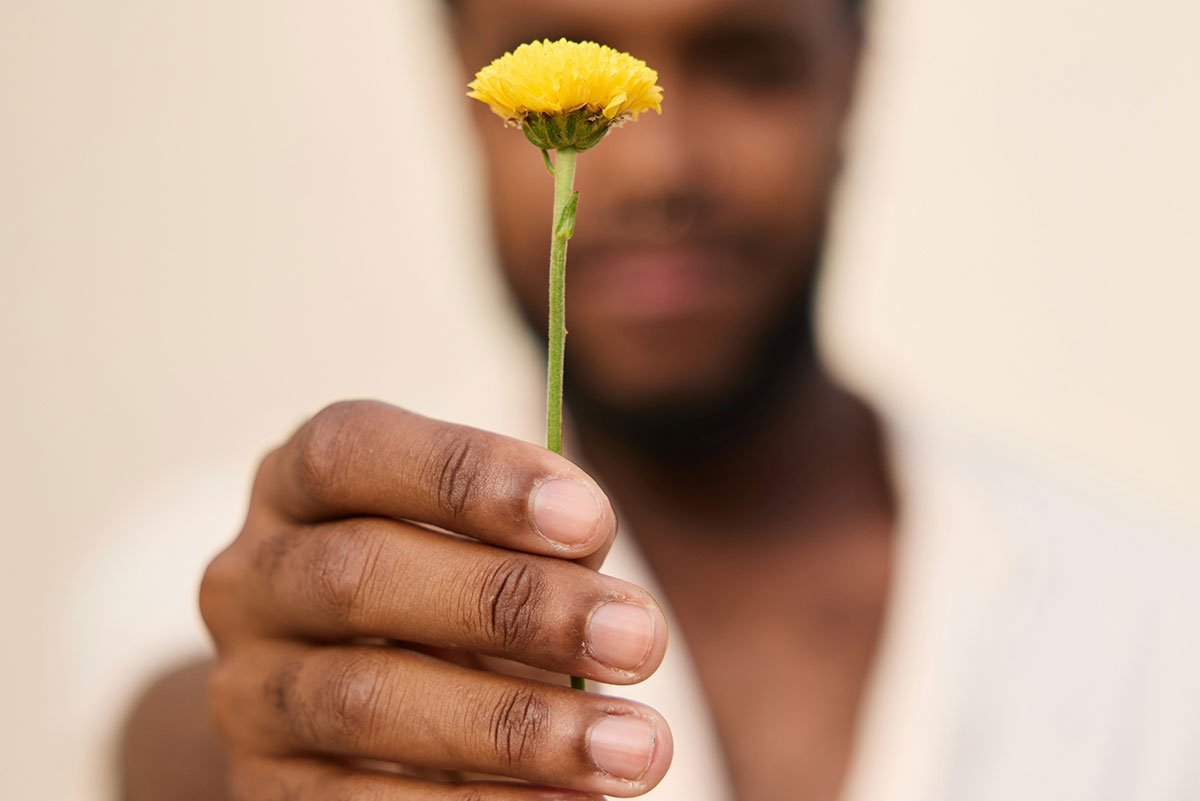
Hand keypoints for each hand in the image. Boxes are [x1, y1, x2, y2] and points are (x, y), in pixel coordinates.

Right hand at [200, 400, 671, 799]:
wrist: (365, 703)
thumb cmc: (449, 595)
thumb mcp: (483, 544)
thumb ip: (535, 542)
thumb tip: (599, 583)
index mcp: (297, 485)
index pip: (352, 452)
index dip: (467, 476)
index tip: (591, 520)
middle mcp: (250, 579)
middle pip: (359, 575)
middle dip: (513, 606)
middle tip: (640, 640)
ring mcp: (245, 690)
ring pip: (363, 701)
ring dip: (515, 726)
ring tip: (636, 747)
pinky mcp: (263, 790)